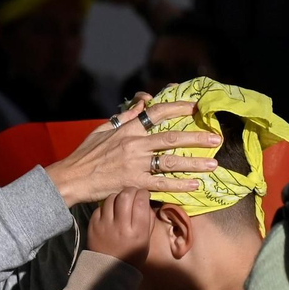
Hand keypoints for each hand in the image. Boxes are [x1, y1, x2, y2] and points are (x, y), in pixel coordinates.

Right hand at [44, 100, 219, 206]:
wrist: (73, 178)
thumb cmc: (85, 154)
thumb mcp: (103, 129)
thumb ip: (125, 117)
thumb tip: (143, 103)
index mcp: (128, 128)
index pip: (158, 113)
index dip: (179, 108)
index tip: (196, 108)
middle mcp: (135, 144)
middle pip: (172, 138)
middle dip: (197, 138)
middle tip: (216, 139)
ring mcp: (136, 164)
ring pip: (171, 161)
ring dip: (195, 163)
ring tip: (213, 164)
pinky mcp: (134, 183)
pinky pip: (162, 184)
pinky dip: (180, 185)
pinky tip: (195, 186)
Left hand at [88, 188, 154, 267]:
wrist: (109, 269)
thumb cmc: (132, 255)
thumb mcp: (146, 240)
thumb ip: (148, 220)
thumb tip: (147, 202)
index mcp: (137, 231)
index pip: (141, 202)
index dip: (143, 193)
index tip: (144, 194)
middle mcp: (121, 226)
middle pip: (125, 196)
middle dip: (131, 190)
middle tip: (133, 192)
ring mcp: (105, 225)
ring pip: (111, 198)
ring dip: (118, 196)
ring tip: (121, 200)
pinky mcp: (93, 225)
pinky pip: (101, 207)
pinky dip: (107, 206)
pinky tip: (111, 211)